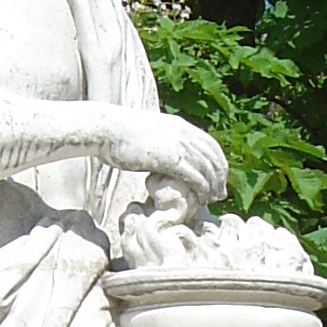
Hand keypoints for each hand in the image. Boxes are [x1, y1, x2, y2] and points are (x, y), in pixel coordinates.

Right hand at [112, 110, 227, 214]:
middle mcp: (184, 134)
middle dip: (220, 177)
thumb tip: (164, 154)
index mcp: (180, 126)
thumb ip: (162, 142)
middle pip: (213, 157)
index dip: (218, 163)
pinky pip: (194, 177)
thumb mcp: (148, 133)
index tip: (218, 178)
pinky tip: (199, 200)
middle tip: (219, 194)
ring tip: (211, 200)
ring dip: (212, 186)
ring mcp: (178, 146)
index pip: (211, 145)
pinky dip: (201, 190)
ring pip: (207, 169)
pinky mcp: (170, 159)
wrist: (107, 129)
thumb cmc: (120, 135)